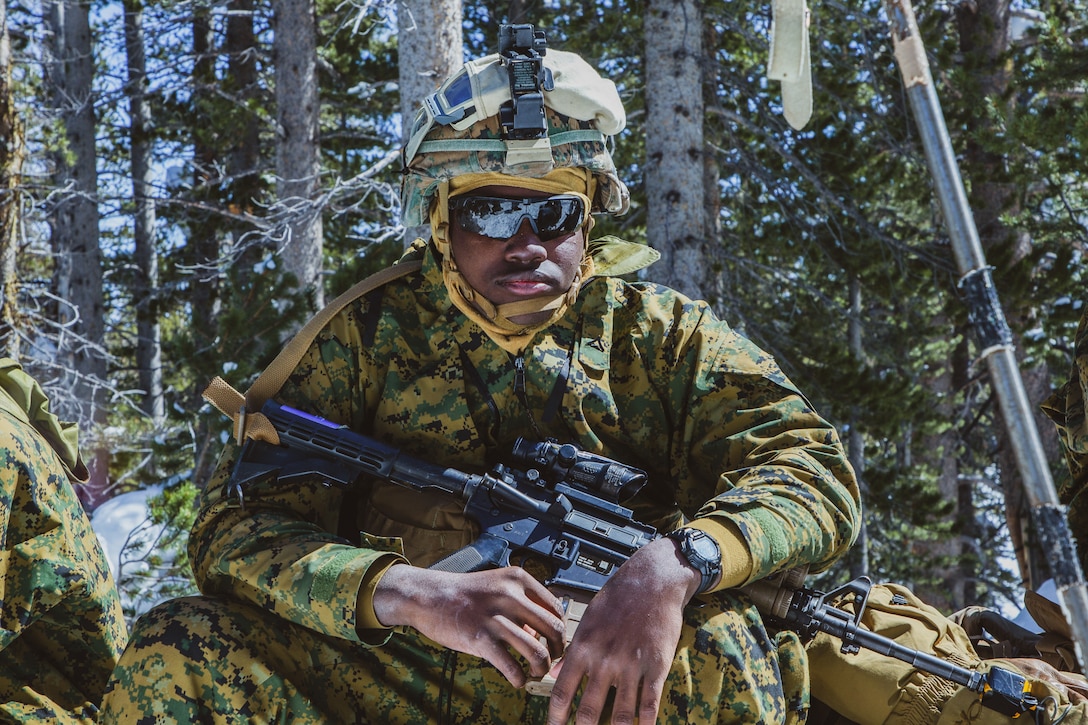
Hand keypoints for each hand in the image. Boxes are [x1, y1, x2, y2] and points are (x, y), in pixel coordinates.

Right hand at [372, 564, 565, 686]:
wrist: (428, 595)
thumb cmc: (464, 593)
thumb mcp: (497, 585)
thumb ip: (521, 603)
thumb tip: (541, 632)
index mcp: (518, 579)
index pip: (556, 608)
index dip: (560, 630)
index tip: (556, 642)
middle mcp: (510, 596)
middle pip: (553, 629)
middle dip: (557, 651)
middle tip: (551, 660)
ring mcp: (495, 618)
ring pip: (537, 652)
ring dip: (541, 668)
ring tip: (535, 673)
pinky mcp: (480, 639)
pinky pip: (512, 666)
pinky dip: (519, 679)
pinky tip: (517, 679)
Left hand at [546, 537, 701, 724]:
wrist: (652, 580)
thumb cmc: (617, 598)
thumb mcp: (587, 619)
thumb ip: (572, 649)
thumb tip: (554, 672)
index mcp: (583, 647)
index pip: (563, 691)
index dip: (556, 716)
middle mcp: (605, 659)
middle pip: (589, 710)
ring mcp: (631, 665)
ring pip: (621, 714)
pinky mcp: (656, 666)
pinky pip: (649, 704)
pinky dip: (645, 723)